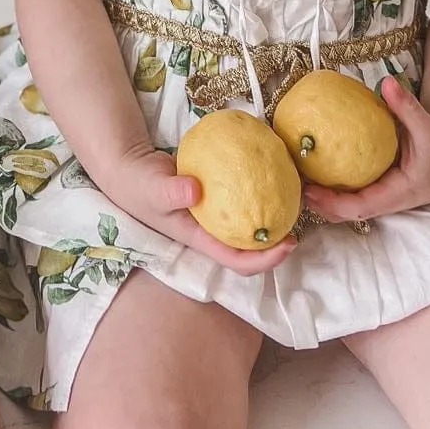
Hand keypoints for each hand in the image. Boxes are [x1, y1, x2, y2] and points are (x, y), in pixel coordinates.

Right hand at [103, 146, 296, 277]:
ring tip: (293, 198)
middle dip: (277, 243)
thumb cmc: (140, 185)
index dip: (264, 260)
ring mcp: (214, 215)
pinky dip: (257, 189)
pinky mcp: (215, 195)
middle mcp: (212, 232)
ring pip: (248, 224)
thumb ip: (171, 190)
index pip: (237, 261)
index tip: (287, 244)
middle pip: (251, 249)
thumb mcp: (153, 188)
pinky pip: (242, 196)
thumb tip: (196, 189)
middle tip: (299, 221)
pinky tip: (268, 168)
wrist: (130, 168)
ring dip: (271, 216)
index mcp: (201, 239)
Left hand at [302, 75, 429, 222]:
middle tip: (294, 184)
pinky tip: (315, 165)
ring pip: (349, 204)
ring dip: (324, 197)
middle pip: (348, 212)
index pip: (362, 207)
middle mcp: (388, 199)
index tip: (311, 192)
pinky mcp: (381, 185)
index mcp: (399, 193)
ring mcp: (383, 195)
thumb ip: (407, 107)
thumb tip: (386, 82)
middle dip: (321, 205)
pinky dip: (335, 183)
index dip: (335, 203)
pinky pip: (354, 189)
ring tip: (297, 177)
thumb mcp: (429, 127)